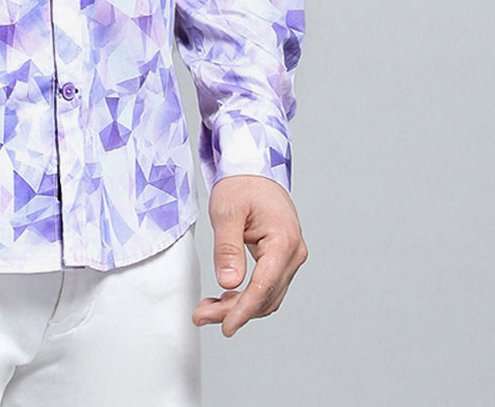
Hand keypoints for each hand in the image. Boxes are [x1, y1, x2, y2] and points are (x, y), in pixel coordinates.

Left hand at [192, 175, 306, 336]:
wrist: (253, 168)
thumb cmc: (241, 184)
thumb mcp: (226, 211)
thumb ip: (228, 248)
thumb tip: (229, 283)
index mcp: (283, 241)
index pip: (263, 286)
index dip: (243, 310)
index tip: (225, 326)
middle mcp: (293, 252)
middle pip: (265, 296)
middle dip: (234, 311)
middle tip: (201, 315)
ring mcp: (290, 256)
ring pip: (267, 295)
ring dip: (240, 307)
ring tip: (208, 309)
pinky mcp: (282, 258)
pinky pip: (267, 285)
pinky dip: (247, 296)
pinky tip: (224, 297)